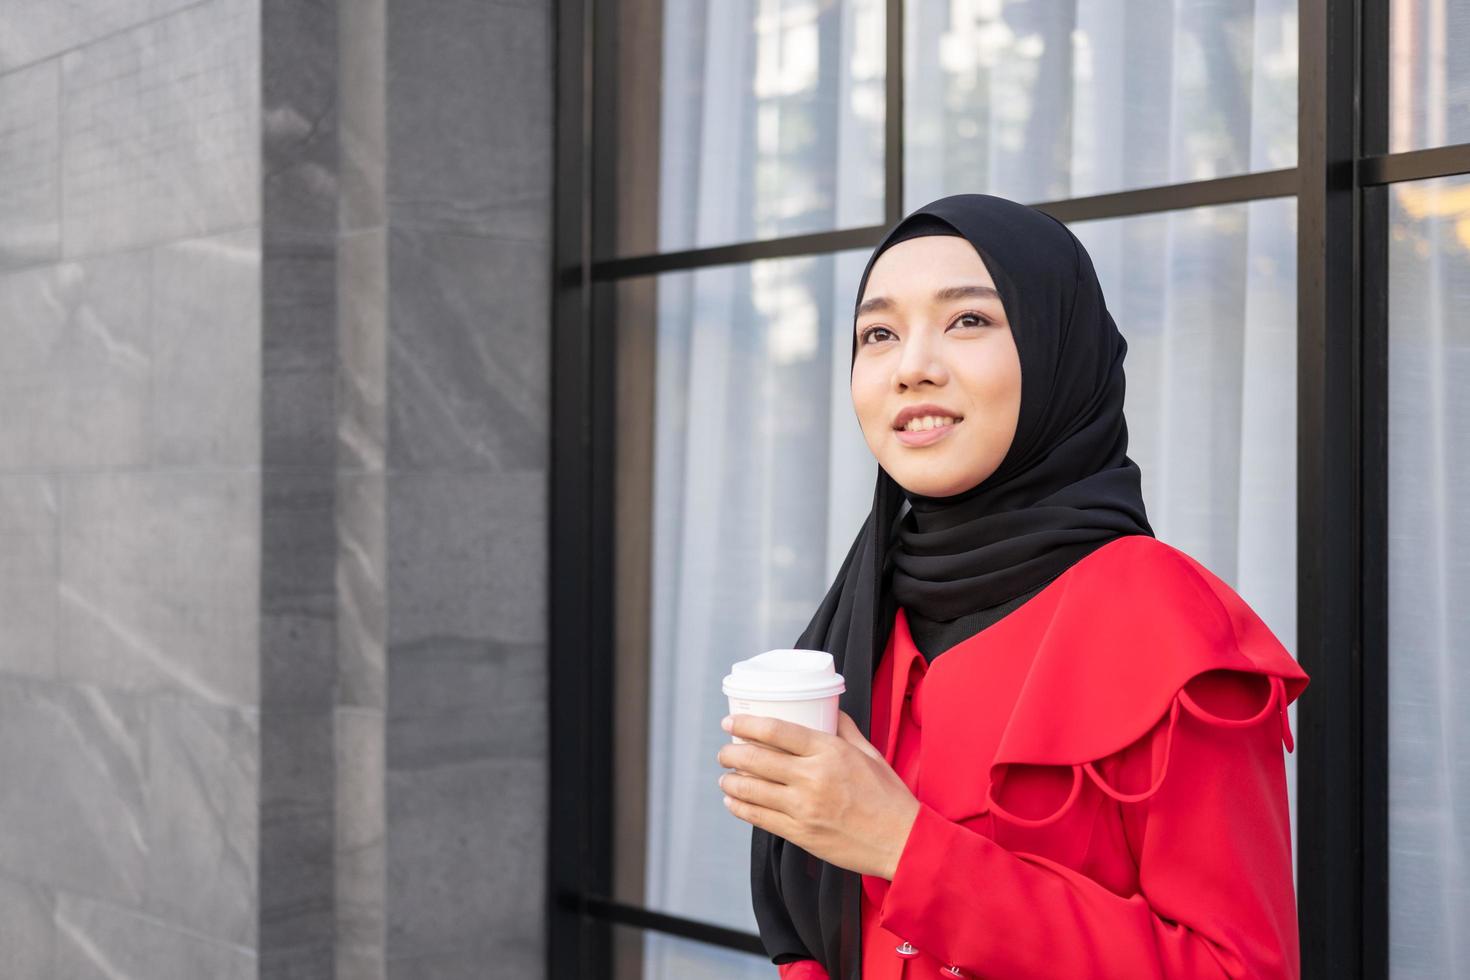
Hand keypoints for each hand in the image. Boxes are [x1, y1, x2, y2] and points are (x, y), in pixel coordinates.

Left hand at [716, 710, 920, 879]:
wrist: (902, 842)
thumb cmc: (889, 796)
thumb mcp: (870, 753)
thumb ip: (845, 730)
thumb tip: (828, 710)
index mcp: (829, 752)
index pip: (776, 731)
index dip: (746, 724)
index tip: (730, 722)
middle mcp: (812, 778)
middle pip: (756, 759)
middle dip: (731, 753)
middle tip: (725, 751)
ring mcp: (804, 808)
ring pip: (752, 790)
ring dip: (731, 781)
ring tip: (725, 776)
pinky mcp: (800, 834)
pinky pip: (760, 818)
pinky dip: (740, 807)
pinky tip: (733, 801)